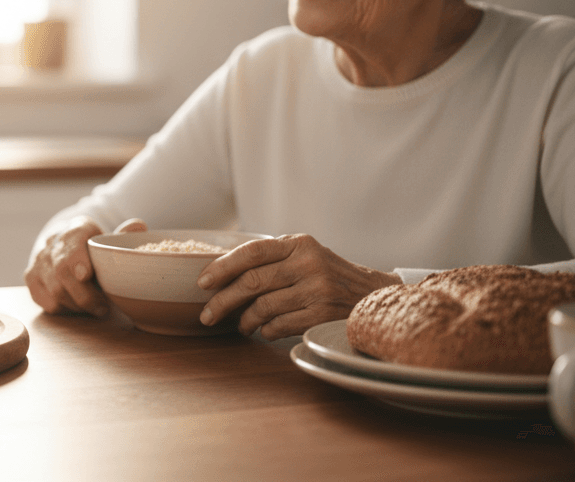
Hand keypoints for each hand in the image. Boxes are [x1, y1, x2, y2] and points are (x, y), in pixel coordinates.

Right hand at [24, 217, 146, 315]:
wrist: (62, 247)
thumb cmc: (92, 249)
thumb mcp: (107, 240)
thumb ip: (122, 236)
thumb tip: (139, 225)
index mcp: (75, 229)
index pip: (72, 240)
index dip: (77, 258)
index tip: (85, 274)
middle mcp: (52, 243)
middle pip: (62, 271)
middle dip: (84, 294)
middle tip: (103, 308)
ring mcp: (39, 261)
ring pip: (55, 290)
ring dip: (78, 304)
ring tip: (96, 308)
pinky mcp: (31, 278)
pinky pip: (47, 301)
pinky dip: (65, 308)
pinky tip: (77, 305)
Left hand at [196, 233, 400, 339]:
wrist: (372, 295)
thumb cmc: (327, 274)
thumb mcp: (305, 254)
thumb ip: (271, 258)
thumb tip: (220, 273)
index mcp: (299, 244)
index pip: (252, 251)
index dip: (222, 266)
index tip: (202, 282)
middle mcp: (308, 264)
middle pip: (252, 282)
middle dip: (223, 301)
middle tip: (207, 314)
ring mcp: (317, 290)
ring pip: (263, 307)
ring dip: (244, 320)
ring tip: (240, 325)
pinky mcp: (322, 316)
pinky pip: (279, 326)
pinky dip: (265, 330)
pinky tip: (264, 329)